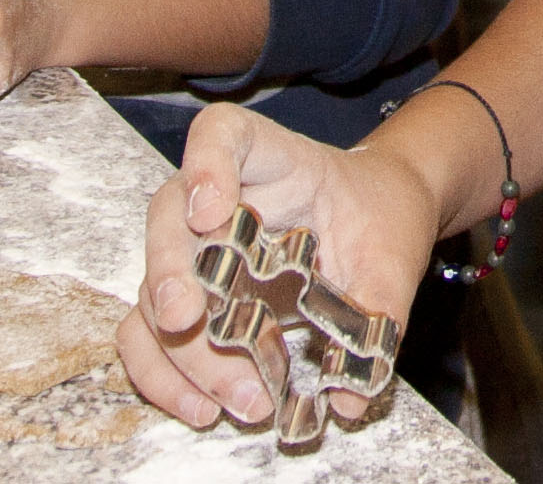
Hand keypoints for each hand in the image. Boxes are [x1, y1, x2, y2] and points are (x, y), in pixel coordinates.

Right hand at [117, 101, 445, 434]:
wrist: (381, 220)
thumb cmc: (380, 217)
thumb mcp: (393, 254)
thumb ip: (376, 311)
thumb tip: (346, 397)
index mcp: (274, 160)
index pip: (222, 135)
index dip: (205, 164)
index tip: (211, 213)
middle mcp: (220, 197)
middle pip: (169, 215)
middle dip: (169, 272)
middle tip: (187, 320)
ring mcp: (197, 249)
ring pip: (153, 287)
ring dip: (179, 348)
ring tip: (238, 396)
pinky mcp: (192, 298)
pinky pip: (149, 334)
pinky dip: (165, 374)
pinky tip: (203, 407)